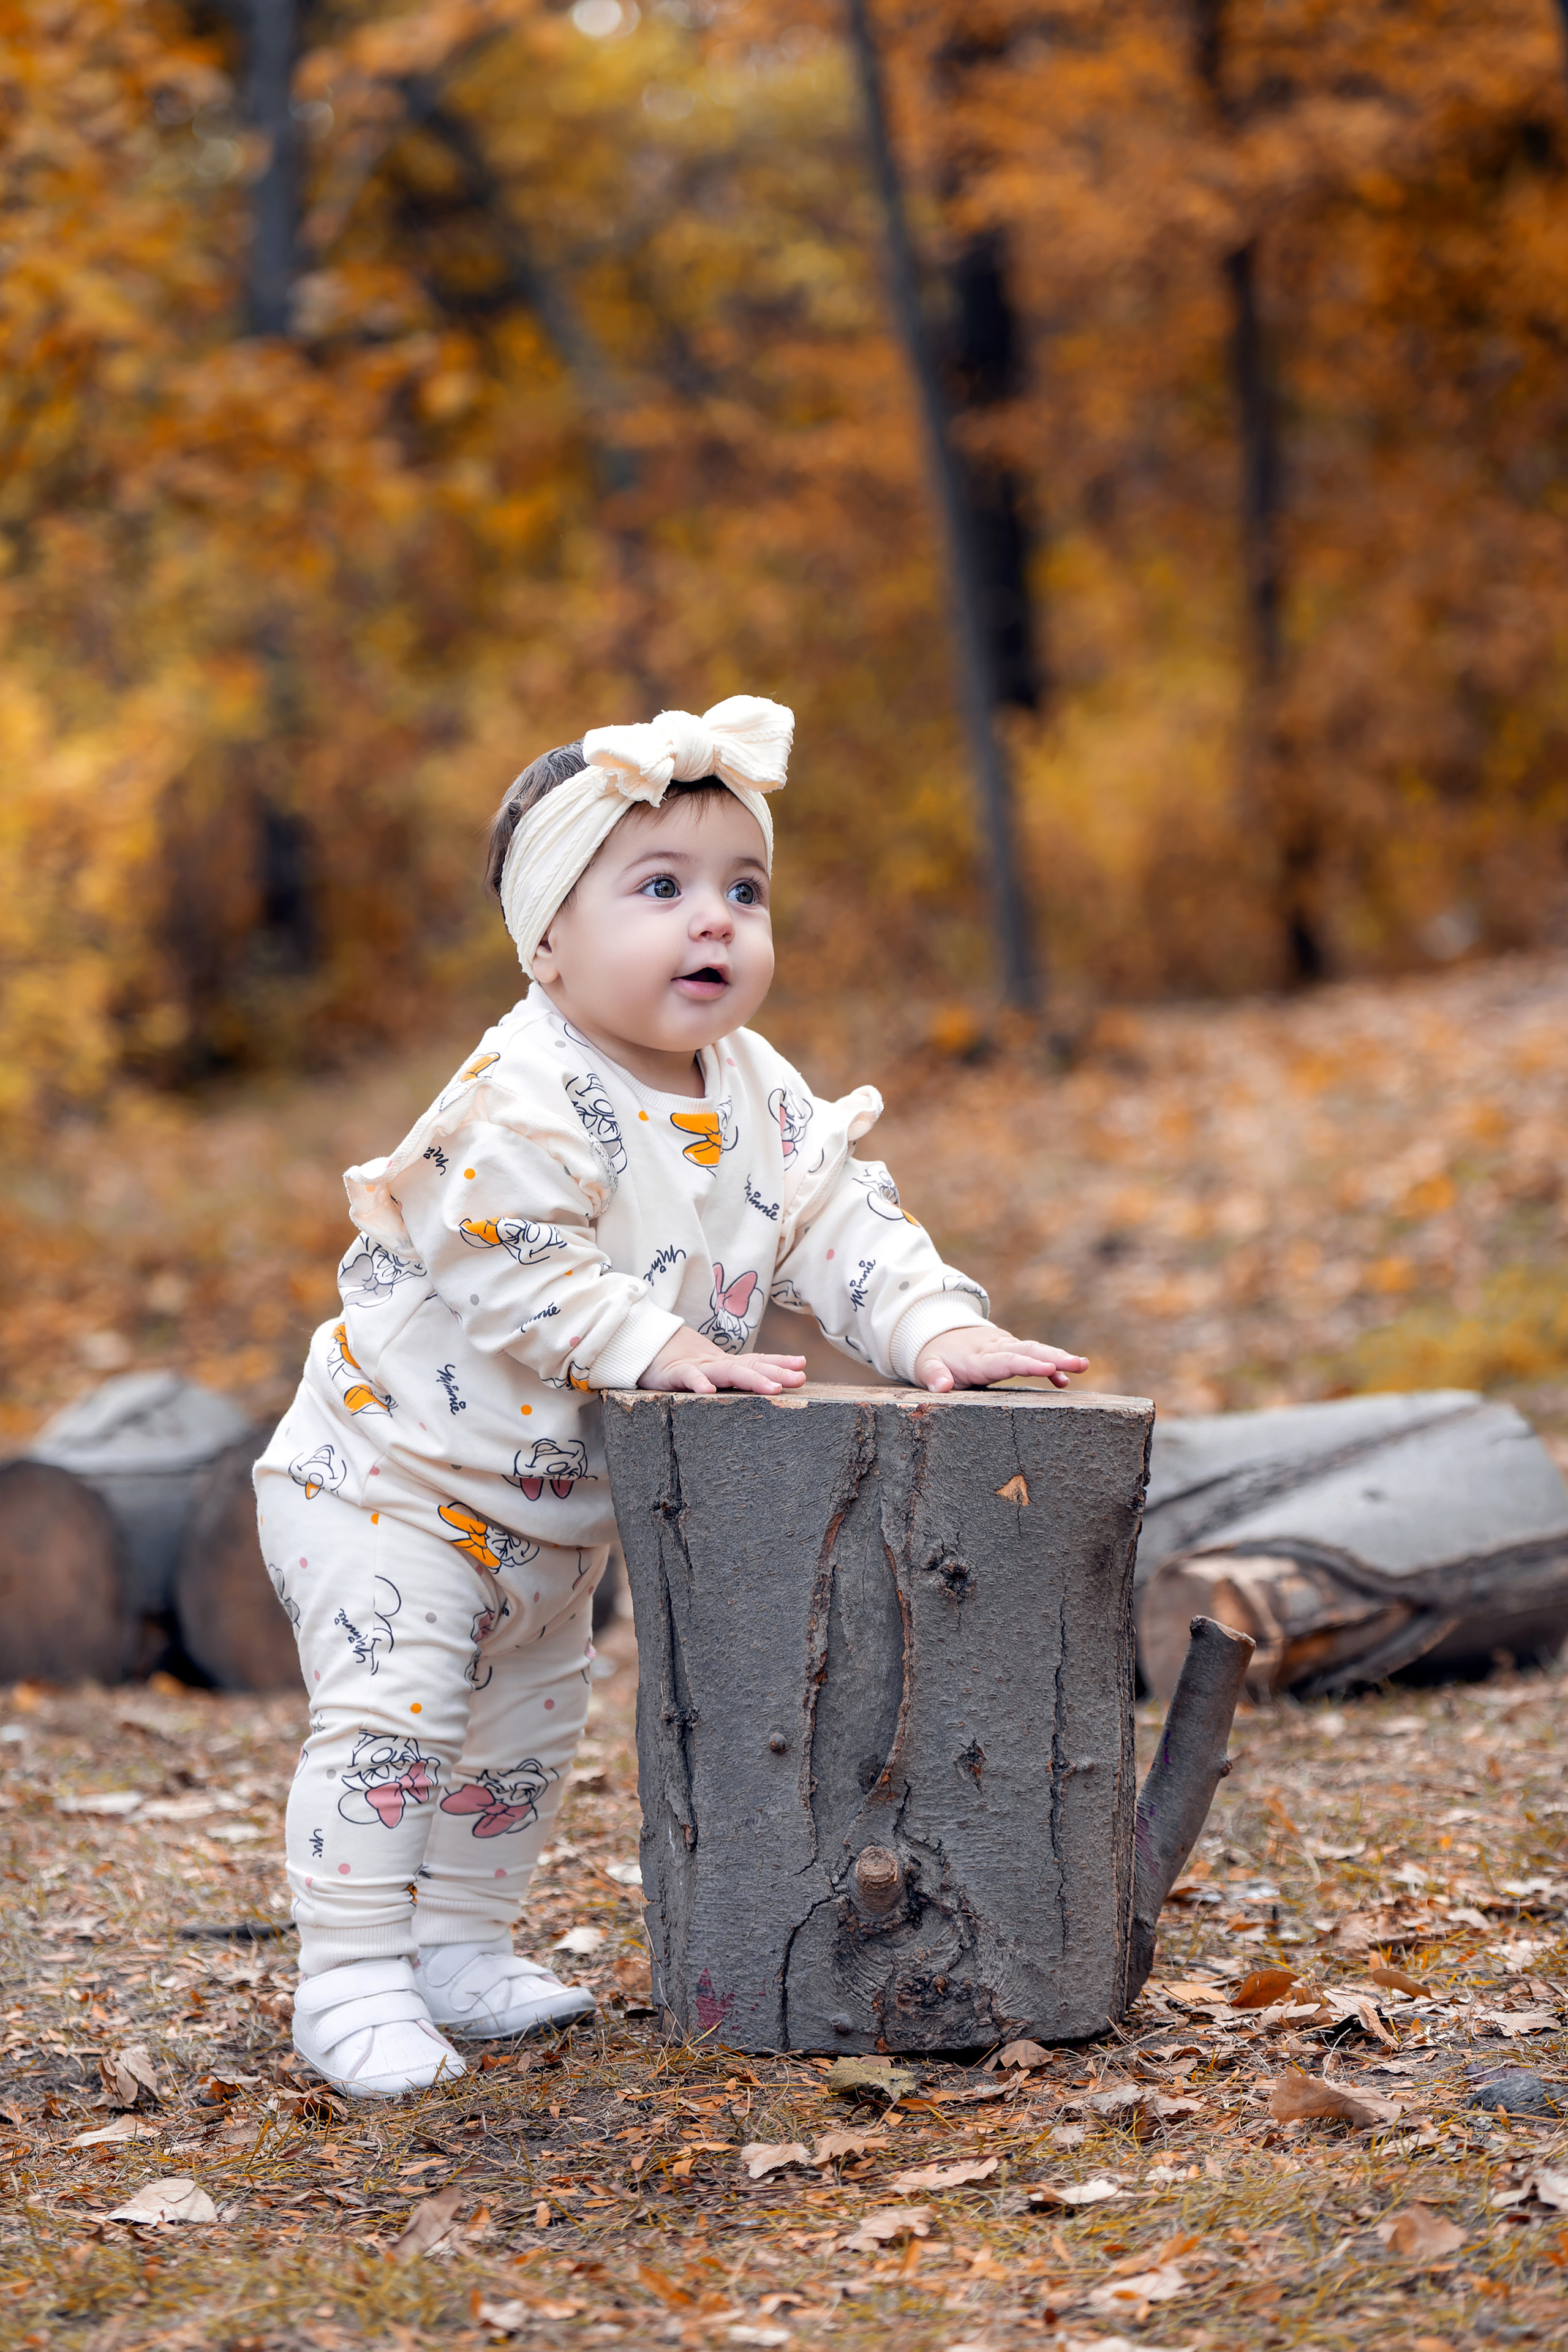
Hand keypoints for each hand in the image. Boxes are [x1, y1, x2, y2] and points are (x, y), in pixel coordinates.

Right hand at [638, 1325, 807, 1395]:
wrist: (643, 1346)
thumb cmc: (678, 1362)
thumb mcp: (709, 1369)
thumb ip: (732, 1373)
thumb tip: (765, 1381)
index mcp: (725, 1364)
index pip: (756, 1360)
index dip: (779, 1362)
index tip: (803, 1364)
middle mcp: (716, 1364)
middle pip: (750, 1366)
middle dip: (776, 1372)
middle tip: (799, 1378)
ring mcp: (697, 1367)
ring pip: (727, 1372)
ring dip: (752, 1379)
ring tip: (773, 1388)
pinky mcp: (674, 1373)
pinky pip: (688, 1378)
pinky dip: (699, 1384)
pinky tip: (709, 1393)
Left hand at [912, 1323, 1087, 1393]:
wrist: (937, 1334)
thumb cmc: (934, 1356)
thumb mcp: (926, 1366)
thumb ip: (933, 1376)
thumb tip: (940, 1387)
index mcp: (977, 1357)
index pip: (1005, 1360)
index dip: (1027, 1364)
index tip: (1047, 1368)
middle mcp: (996, 1349)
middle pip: (1028, 1351)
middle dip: (1054, 1357)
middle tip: (1079, 1364)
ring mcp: (1005, 1347)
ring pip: (1035, 1350)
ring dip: (1059, 1358)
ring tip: (1083, 1365)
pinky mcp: (1010, 1350)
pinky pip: (1033, 1356)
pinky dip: (1049, 1367)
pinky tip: (1064, 1380)